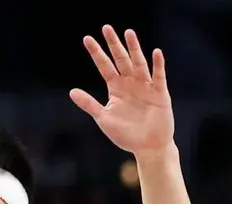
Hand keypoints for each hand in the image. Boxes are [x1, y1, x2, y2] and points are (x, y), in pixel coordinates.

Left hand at [70, 26, 173, 156]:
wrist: (147, 147)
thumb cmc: (125, 134)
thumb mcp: (103, 119)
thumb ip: (89, 104)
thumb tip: (71, 91)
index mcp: (115, 88)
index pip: (104, 66)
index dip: (96, 53)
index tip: (87, 39)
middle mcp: (130, 83)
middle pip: (121, 60)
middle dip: (114, 45)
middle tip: (106, 28)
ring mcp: (145, 87)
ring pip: (138, 64)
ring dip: (134, 49)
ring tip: (128, 33)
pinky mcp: (160, 93)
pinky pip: (158, 76)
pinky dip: (157, 65)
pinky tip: (155, 53)